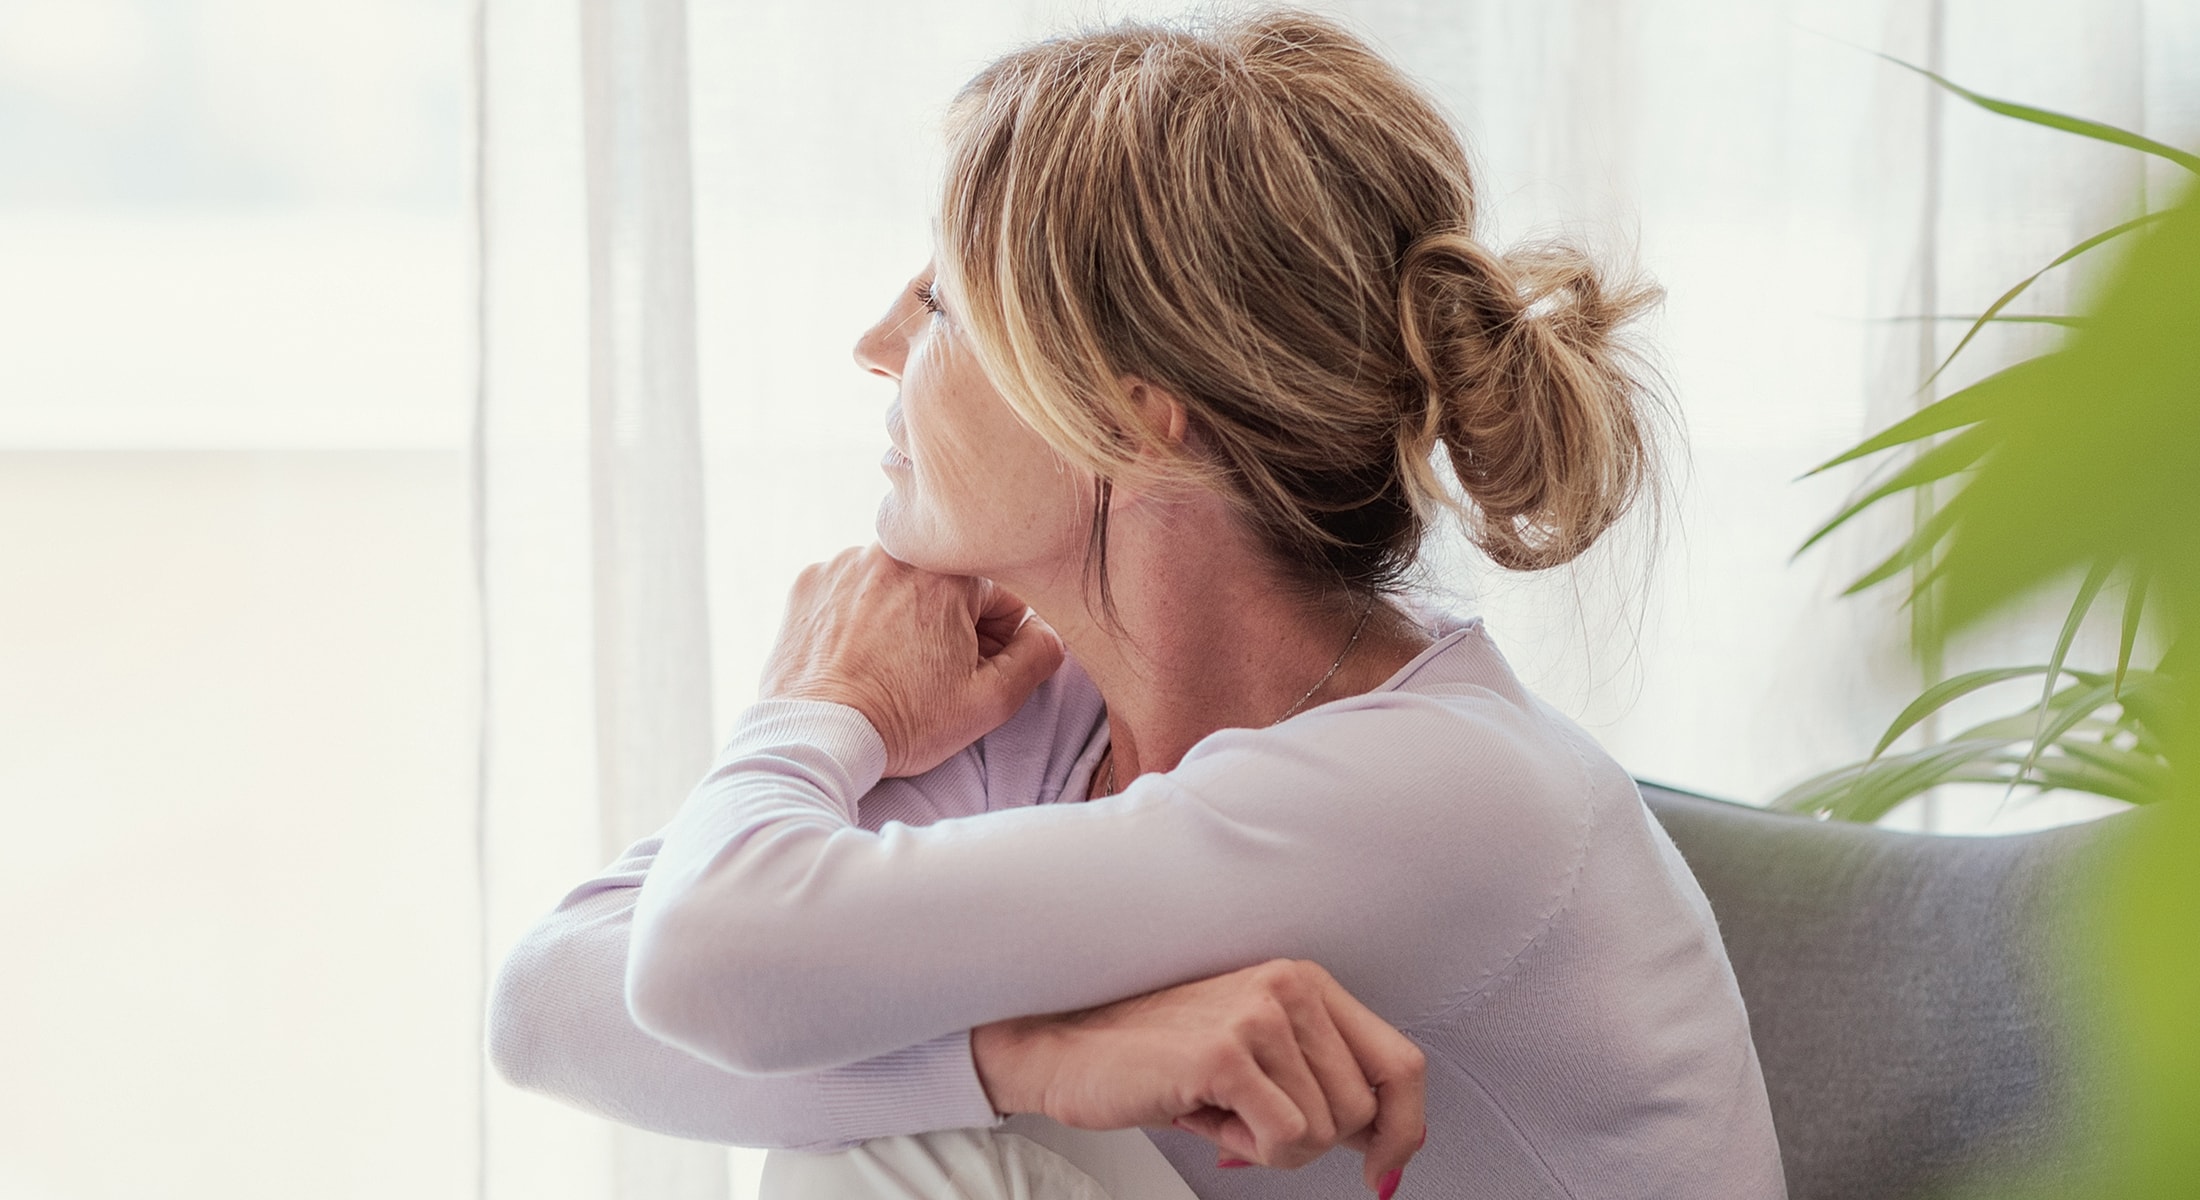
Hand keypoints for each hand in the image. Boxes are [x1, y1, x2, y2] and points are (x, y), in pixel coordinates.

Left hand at [760, 545, 1064, 776]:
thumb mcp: (989, 702)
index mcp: (946, 573)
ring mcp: (845, 564)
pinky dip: (859, 614)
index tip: (973, 669)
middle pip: (947, 584)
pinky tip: (858, 655)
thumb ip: (1037, 657)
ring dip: (904, 613)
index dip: (997, 638)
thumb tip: (1048, 631)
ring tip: (892, 665)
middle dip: (950, 623)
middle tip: (933, 672)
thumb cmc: (903, 722)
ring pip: (898, 583)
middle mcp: (894, 553)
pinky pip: (852, 587)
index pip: (999, 593)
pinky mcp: (810, 582)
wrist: (816, 738)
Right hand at [973, 959, 1426, 1193]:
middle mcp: (1291, 985)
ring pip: (1323, 1134)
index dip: (1404, 1127)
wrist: (1067, 1049)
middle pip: (1361, 1110)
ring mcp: (1259, 1015)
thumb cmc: (1159, 1057)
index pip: (1401, 1063)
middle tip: (1247, 1117)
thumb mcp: (1258, 1057)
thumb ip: (1322, 1082)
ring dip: (1270, 1146)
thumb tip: (1389, 1142)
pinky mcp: (1227, 1054)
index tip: (1383, 1168)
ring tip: (1218, 1109)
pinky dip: (1248, 1150)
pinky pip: (1286, 1142)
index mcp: (1307, 980)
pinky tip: (1206, 1116)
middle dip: (1311, 1142)